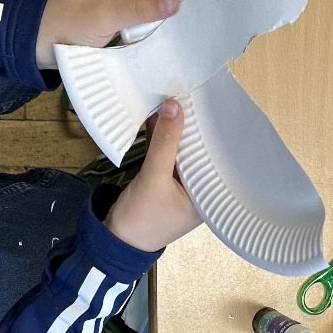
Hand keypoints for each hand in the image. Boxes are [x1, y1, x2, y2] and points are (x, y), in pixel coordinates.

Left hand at [35, 0, 177, 68]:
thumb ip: (137, 9)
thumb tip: (175, 0)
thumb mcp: (102, 17)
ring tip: (187, 9)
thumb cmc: (64, 26)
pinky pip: (141, 5)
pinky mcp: (117, 5)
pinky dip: (151, 14)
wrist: (40, 46)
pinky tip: (167, 19)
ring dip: (160, 2)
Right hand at [104, 100, 200, 251]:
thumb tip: (174, 106)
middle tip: (192, 93)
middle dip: (194, 126)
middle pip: (200, 151)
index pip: (217, 157)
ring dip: (176, 129)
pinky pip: (168, 153)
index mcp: (209, 196)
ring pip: (183, 149)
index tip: (210, 103)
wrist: (115, 240)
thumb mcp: (153, 178)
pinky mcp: (166, 179)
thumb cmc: (141, 220)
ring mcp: (183, 184)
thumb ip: (165, 143)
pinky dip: (162, 137)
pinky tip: (159, 115)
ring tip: (175, 98)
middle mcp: (200, 189)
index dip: (213, 130)